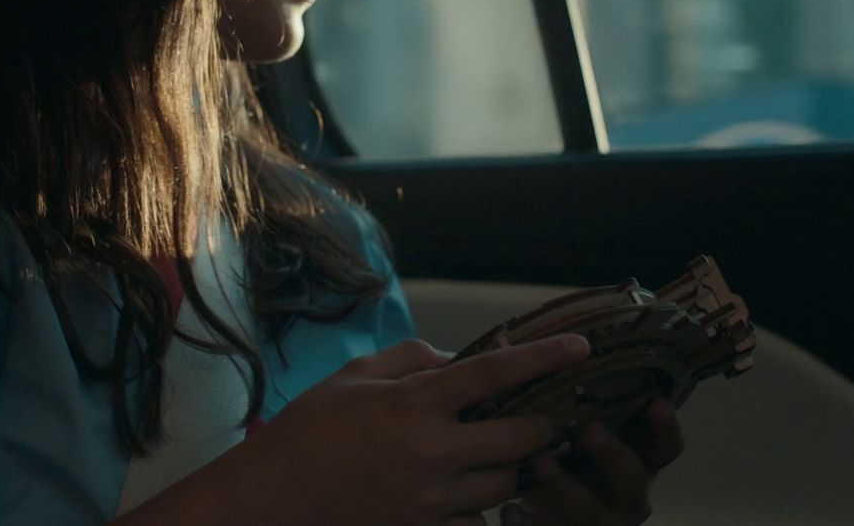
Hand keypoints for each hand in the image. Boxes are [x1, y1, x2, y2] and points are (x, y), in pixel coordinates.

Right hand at [241, 336, 592, 525]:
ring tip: (521, 451)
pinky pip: (479, 522)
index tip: (581, 345)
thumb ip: (412, 359)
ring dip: (520, 466)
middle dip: (547, 423)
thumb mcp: (356, 376)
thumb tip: (458, 359)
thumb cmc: (309, 430)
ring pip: (507, 485)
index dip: (544, 356)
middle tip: (557, 412)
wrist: (272, 500)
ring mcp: (431, 499)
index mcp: (415, 404)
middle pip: (520, 438)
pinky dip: (487, 507)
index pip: (495, 372)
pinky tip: (480, 492)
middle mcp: (432, 453)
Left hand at [497, 398, 683, 525]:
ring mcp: (600, 519)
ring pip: (591, 511)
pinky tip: (512, 511)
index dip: (666, 427)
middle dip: (612, 454)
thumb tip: (559, 341)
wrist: (550, 506)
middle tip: (586, 429)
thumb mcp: (583, 425)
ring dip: (566, 487)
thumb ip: (582, 396)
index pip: (666, 446)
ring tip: (540, 463)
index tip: (657, 402)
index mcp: (639, 460)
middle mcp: (627, 494)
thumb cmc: (570, 450)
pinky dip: (530, 523)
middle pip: (632, 478)